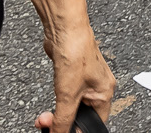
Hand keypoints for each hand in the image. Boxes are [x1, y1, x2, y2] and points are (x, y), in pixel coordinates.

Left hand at [34, 8, 114, 131]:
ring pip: (71, 107)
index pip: (95, 123)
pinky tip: (49, 103)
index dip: (79, 131)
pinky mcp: (71, 75)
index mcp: (104, 93)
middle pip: (81, 116)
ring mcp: (85, 81)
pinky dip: (55, 103)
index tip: (61, 132)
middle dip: (63, 122)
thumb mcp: (67, 95)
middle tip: (48, 124)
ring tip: (45, 117)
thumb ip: (63, 120)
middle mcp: (97, 87)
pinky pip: (65, 97)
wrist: (65, 29)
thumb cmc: (76, 53)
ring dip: (57, 114)